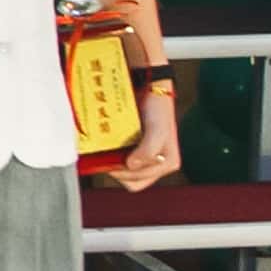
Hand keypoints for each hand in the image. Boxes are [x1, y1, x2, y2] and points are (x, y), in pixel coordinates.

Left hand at [101, 61, 184, 192]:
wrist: (151, 88)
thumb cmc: (158, 108)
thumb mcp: (157, 130)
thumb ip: (148, 150)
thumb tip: (131, 165)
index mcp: (167, 163)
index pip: (138, 182)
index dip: (122, 174)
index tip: (110, 160)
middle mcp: (157, 163)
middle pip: (129, 179)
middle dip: (116, 169)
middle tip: (104, 155)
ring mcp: (145, 155)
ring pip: (123, 169)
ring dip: (112, 161)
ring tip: (103, 149)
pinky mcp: (135, 146)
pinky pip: (120, 157)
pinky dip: (111, 153)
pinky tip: (104, 144)